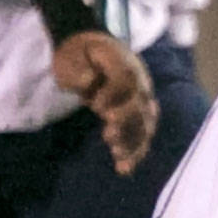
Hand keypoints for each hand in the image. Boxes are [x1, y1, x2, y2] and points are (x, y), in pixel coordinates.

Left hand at [53, 32, 157, 175]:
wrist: (93, 50)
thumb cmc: (79, 53)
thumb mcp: (72, 54)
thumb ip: (79, 68)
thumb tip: (89, 83)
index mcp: (124, 63)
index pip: (126, 80)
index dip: (114, 94)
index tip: (95, 105)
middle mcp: (140, 82)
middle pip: (140, 105)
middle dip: (126, 123)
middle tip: (109, 137)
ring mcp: (142, 99)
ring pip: (145, 123)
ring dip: (134, 142)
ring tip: (119, 159)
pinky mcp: (139, 114)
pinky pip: (143, 134)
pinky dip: (136, 151)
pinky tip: (125, 167)